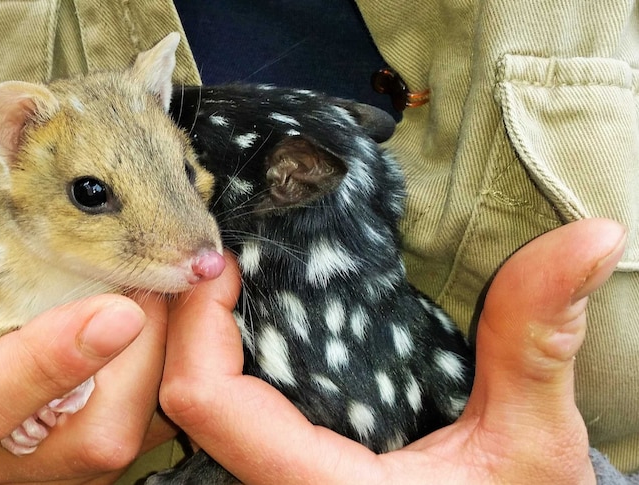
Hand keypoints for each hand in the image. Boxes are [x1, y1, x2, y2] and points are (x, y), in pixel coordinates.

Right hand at [0, 210, 176, 483]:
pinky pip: (163, 424)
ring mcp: (63, 467)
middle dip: (144, 347)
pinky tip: (185, 316)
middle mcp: (9, 457)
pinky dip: (182, 365)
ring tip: (178, 285)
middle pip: (95, 426)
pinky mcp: (105, 459)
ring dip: (173, 353)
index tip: (117, 309)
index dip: (50, 360)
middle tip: (166, 271)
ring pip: (143, 427)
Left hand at [159, 218, 625, 483]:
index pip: (205, 402)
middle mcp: (280, 479)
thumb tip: (587, 240)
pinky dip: (231, 354)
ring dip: (202, 333)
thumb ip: (537, 344)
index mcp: (315, 481)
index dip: (196, 323)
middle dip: (186, 317)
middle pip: (184, 395)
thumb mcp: (530, 444)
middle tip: (217, 248)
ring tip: (230, 270)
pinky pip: (232, 409)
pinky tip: (255, 315)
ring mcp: (280, 472)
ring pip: (200, 403)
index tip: (223, 261)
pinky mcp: (292, 463)